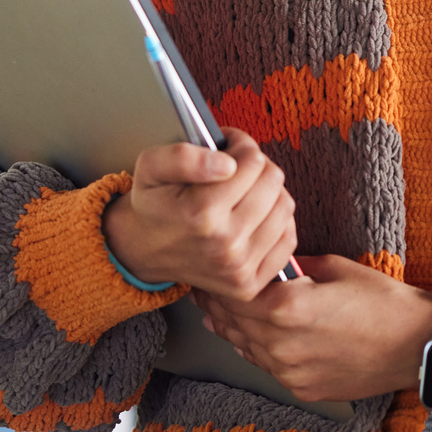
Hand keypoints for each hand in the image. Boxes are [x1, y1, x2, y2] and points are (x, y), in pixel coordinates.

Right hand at [102, 130, 296, 300]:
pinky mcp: (249, 284)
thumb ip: (183, 156)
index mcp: (200, 212)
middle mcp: (224, 243)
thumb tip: (228, 164)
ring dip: (269, 192)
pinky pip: (288, 240)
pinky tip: (255, 217)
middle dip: (256, 167)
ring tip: (244, 192)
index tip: (227, 149)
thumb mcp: (151, 166)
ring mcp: (239, 268)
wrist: (144, 250)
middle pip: (273, 182)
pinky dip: (277, 223)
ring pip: (284, 207)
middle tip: (236, 170)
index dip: (241, 147)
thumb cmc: (153, 204)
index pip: (253, 161)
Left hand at [193, 254, 431, 403]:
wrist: (417, 345)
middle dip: (218, 306)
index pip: (232, 295)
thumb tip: (271, 263)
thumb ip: (293, 267)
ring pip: (245, 348)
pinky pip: (268, 367)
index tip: (207, 273)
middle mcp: (281, 345)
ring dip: (234, 330)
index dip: (216, 283)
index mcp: (285, 309)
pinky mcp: (303, 389)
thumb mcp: (334, 268)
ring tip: (222, 315)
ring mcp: (291, 372)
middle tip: (207, 291)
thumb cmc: (382, 302)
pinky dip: (258, 350)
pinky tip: (257, 338)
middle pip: (232, 324)